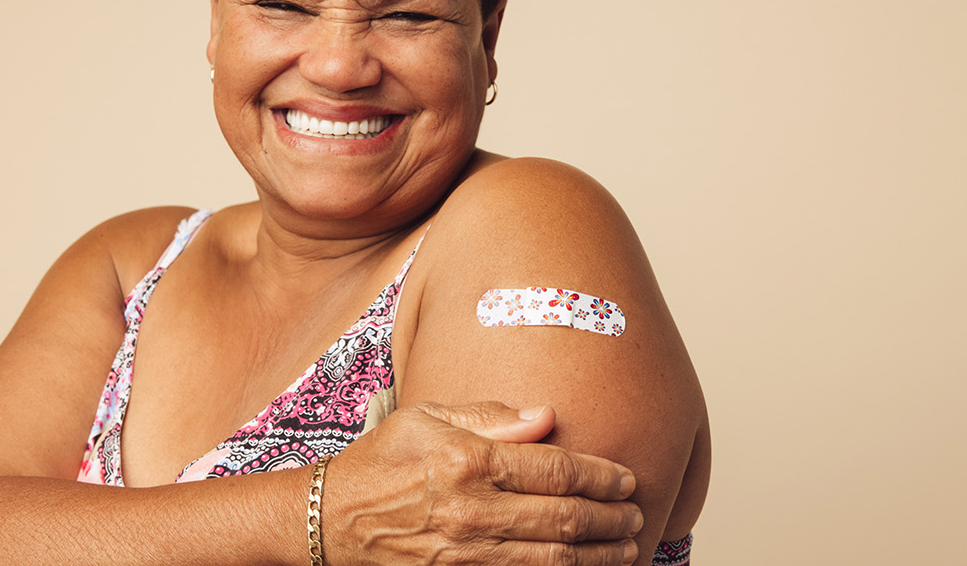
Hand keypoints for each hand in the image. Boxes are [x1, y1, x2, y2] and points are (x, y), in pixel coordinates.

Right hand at [322, 401, 642, 565]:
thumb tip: (546, 415)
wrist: (330, 522)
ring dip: (597, 556)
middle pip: (563, 518)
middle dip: (610, 518)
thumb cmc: (380, 462)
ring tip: (627, 548)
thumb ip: (490, 416)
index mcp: (467, 460)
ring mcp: (465, 554)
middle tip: (636, 514)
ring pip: (551, 559)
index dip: (600, 476)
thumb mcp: (425, 417)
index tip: (627, 478)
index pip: (555, 470)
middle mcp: (471, 510)